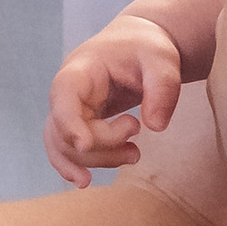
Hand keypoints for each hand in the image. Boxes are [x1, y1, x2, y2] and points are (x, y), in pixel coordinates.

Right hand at [47, 17, 184, 186]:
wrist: (137, 44)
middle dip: (103, 144)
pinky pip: (65, 150)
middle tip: (138, 131)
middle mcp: (65, 92)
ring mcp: (67, 110)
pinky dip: (74, 166)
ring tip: (134, 155)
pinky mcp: (76, 124)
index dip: (69, 123)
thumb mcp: (162, 59)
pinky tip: (86, 181)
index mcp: (79, 70)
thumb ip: (162, 88)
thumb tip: (155, 127)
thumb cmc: (146, 47)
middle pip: (65, 130)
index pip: (64, 97)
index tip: (85, 145)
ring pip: (65, 146)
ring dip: (97, 160)